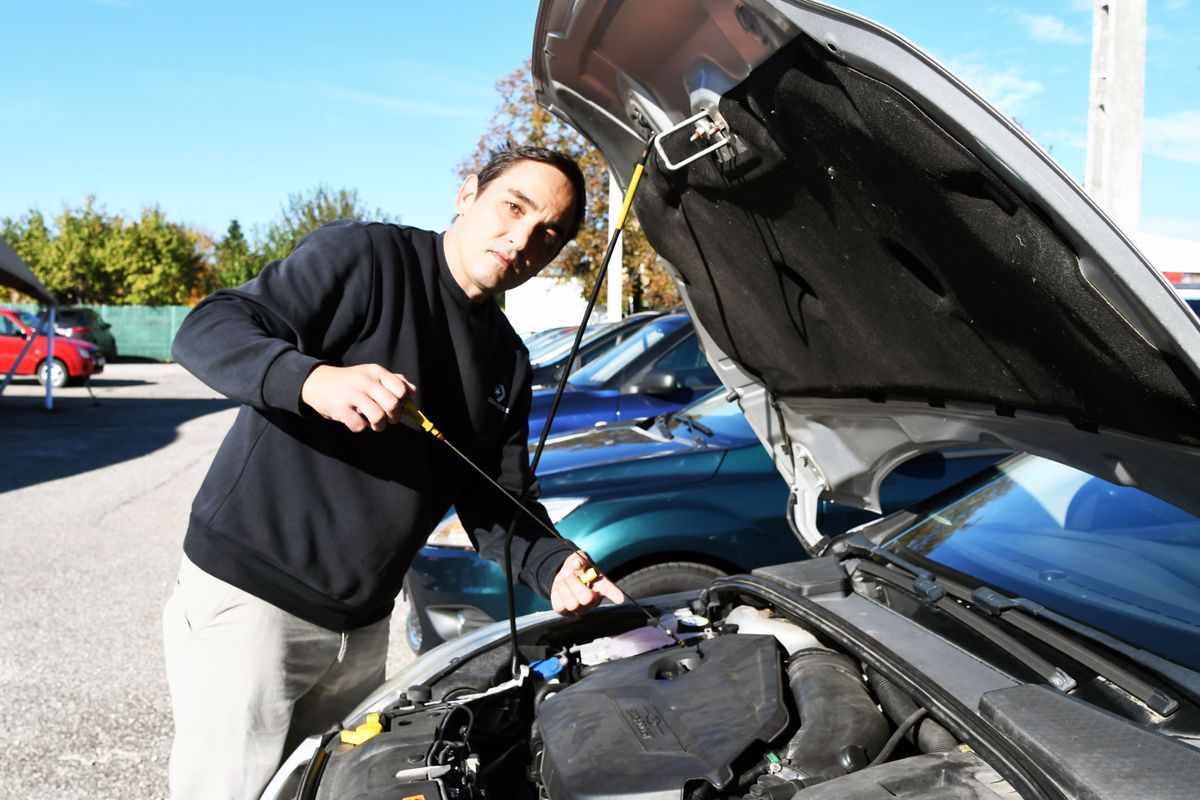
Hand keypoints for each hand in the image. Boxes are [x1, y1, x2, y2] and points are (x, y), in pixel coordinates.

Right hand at [300, 364, 416, 432]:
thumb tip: (413, 391)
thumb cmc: (351, 381)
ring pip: (378, 417)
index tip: (396, 406)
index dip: (402, 402)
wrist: (317, 382)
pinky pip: (359, 426)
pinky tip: (357, 420)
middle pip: (392, 404)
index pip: (400, 389)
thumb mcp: (371, 375)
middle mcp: (365, 381)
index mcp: (376, 372)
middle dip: (394, 417)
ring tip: (374, 423)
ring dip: (379, 425)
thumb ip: (394, 380)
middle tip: (387, 418)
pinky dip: (361, 427)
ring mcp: (352, 394)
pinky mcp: (340, 408)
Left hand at [550, 551, 625, 614]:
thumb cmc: (577, 568)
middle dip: (574, 583)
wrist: (563, 575)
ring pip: (571, 603)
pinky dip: (556, 594)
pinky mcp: (565, 612)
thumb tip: (576, 564)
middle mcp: (592, 601)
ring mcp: (579, 609)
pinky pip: (560, 606)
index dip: (615, 594)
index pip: (609, 590)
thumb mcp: (580, 558)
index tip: (621, 599)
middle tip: (569, 573)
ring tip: (564, 580)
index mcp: (600, 585)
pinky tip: (560, 590)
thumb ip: (580, 558)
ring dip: (564, 587)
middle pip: (586, 598)